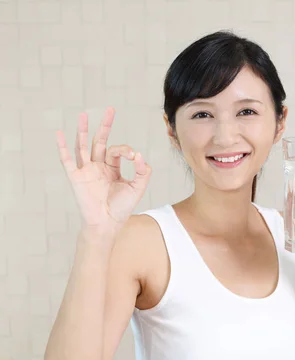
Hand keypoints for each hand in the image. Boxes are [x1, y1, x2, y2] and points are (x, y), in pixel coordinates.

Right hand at [56, 107, 151, 229]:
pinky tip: (60, 133)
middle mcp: (98, 167)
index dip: (127, 150)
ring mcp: (86, 171)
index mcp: (112, 168)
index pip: (118, 150)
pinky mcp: (76, 177)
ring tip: (83, 115)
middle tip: (110, 109)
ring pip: (83, 146)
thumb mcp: (138, 187)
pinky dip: (63, 146)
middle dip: (105, 126)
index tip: (134, 156)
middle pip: (100, 141)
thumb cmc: (122, 208)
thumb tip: (140, 154)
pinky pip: (67, 159)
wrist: (108, 223)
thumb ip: (143, 171)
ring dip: (84, 131)